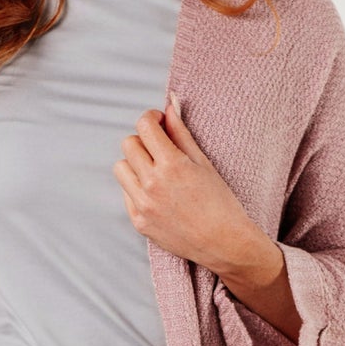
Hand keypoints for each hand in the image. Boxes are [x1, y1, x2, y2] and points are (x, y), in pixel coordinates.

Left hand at [114, 95, 268, 278]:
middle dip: (143, 141)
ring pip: (121, 168)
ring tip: (155, 172)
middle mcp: (152, 184)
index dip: (152, 118)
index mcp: (171, 164)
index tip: (160, 123)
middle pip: (129, 144)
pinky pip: (126, 194)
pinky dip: (136, 188)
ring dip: (134, 164)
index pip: (145, 126)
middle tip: (160, 149)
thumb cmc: (220, 202)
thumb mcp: (203, 162)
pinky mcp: (138, 221)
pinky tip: (157, 194)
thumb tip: (170, 102)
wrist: (224, 243)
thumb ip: (181, 132)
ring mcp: (143, 204)